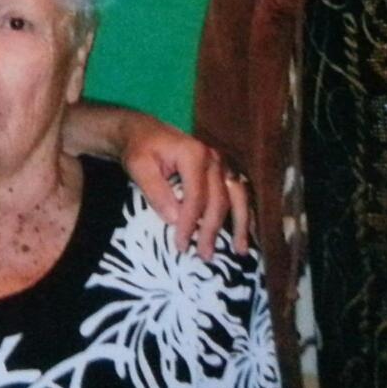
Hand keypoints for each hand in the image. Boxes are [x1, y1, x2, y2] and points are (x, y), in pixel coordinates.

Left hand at [118, 114, 251, 259]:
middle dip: (212, 230)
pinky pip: (240, 193)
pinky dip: (246, 213)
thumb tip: (175, 220)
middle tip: (204, 255)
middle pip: (219, 199)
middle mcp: (214, 158)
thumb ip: (156, 191)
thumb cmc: (140, 149)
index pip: (197, 196)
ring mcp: (222, 163)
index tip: (182, 245)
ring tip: (240, 250)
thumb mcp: (138, 166)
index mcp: (193, 154)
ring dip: (241, 224)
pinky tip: (247, 232)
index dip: (191, 223)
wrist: (146, 132)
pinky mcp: (223, 170)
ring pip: (239, 196)